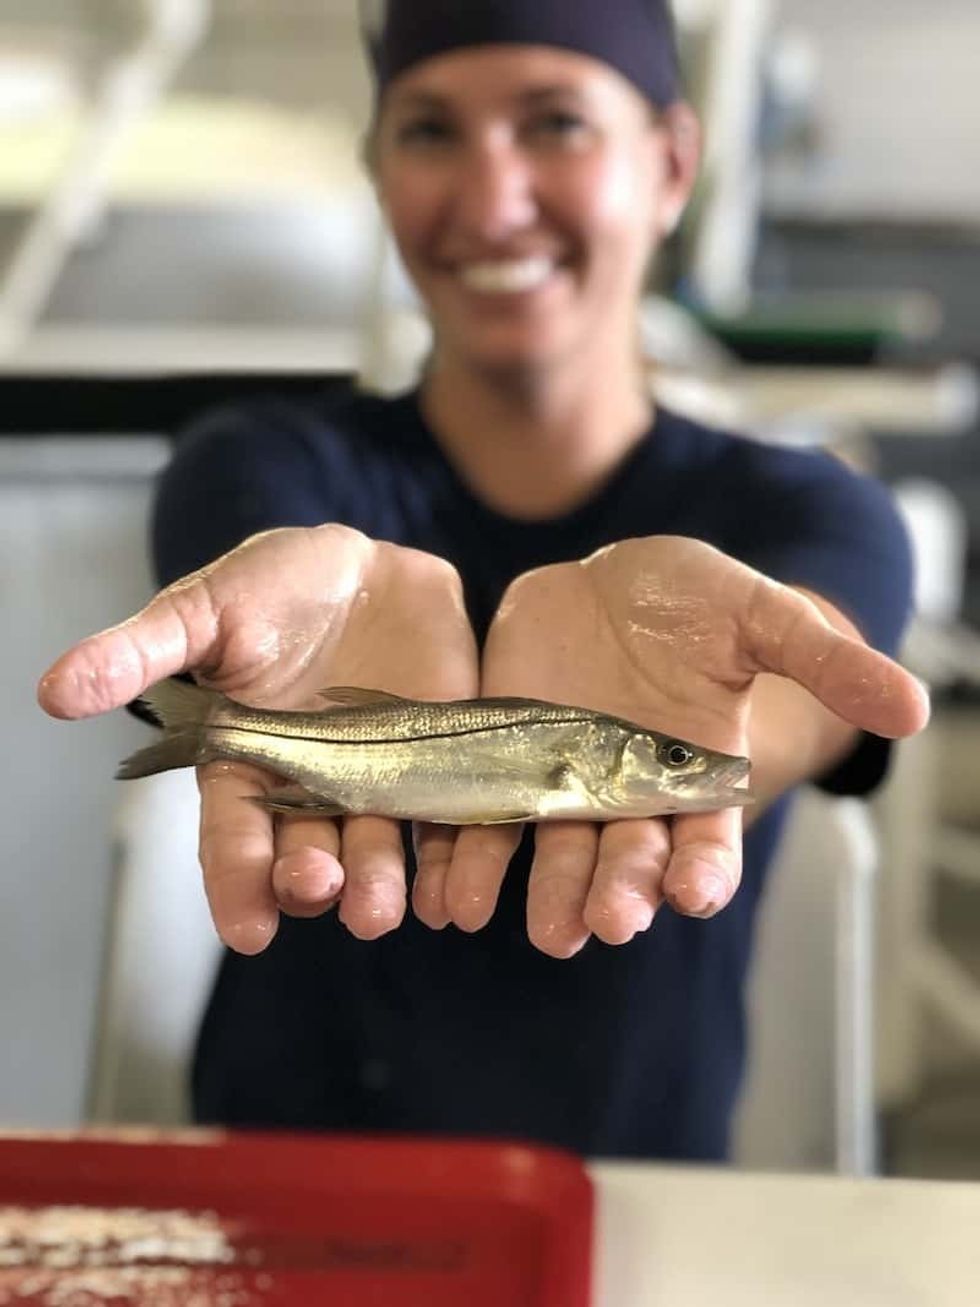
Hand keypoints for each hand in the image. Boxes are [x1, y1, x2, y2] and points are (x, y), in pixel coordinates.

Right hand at [39, 525, 477, 952]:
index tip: (247, 928)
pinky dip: (454, 860)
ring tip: (380, 912)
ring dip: (380, 886)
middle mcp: (314, 786)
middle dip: (312, 883)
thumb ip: (141, 651)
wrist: (366, 568)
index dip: (237, 881)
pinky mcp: (438, 761)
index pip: (235, 834)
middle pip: (309, 853)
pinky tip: (453, 894)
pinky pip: (448, 819)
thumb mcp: (203, 609)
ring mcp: (379, 779)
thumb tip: (53, 690)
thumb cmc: (273, 587)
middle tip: (318, 893)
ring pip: (378, 849)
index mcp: (248, 763)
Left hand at [411, 536, 928, 956]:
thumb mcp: (758, 616)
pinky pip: (482, 817)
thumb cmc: (693, 600)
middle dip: (616, 891)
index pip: (706, 839)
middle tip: (606, 921)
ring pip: (551, 852)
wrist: (606, 579)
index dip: (704, 867)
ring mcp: (560, 785)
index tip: (696, 890)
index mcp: (693, 776)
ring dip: (540, 891)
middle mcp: (626, 796)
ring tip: (531, 926)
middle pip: (624, 859)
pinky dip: (467, 855)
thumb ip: (823, 660)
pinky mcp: (499, 763)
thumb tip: (914, 707)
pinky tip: (448, 891)